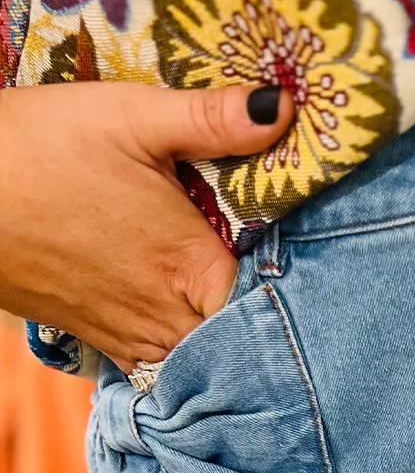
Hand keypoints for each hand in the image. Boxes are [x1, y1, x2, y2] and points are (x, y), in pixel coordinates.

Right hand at [0, 82, 293, 371]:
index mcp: (191, 266)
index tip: (317, 274)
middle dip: (263, 322)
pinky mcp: (98, 341)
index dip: (293, 292)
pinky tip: (185, 322)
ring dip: (222, 341)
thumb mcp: (130, 117)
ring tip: (242, 311)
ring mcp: (130, 335)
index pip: (268, 305)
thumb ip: (213, 118)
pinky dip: (180, 353)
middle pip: (239, 339)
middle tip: (293, 296)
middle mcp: (167, 315)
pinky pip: (158, 365)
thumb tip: (284, 107)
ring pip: (199, 358)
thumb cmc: (40, 148)